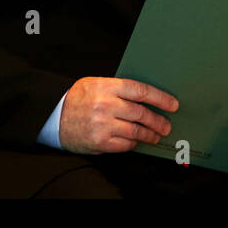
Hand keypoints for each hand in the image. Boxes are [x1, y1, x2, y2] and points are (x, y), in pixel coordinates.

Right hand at [58, 76, 177, 154]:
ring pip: (136, 131)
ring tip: (156, 135)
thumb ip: (120, 88)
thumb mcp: (98, 83)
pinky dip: (133, 143)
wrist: (54, 116)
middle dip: (158, 121)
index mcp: (108, 86)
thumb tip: (148, 97)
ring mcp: (103, 125)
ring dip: (149, 134)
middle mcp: (106, 105)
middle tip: (166, 125)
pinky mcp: (100, 142)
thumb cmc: (79, 98)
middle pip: (141, 113)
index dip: (161, 98)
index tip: (173, 105)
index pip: (141, 91)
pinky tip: (136, 141)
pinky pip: (125, 145)